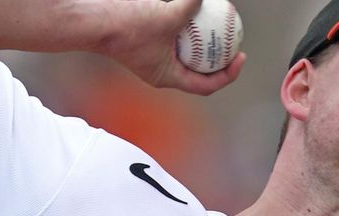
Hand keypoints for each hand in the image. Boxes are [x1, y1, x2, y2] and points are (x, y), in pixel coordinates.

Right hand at [97, 0, 245, 94]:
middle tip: (235, 45)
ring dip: (205, 45)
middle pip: (199, 73)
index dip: (228, 75)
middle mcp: (162, 72)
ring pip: (188, 56)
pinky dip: (189, 30)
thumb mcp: (168, 15)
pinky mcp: (149, 42)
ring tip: (221, 29)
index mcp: (168, 77)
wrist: (97, 21)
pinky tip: (199, 13)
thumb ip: (192, 6)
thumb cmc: (128, 26)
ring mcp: (155, 58)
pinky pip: (176, 39)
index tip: (240, 56)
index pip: (206, 85)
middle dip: (220, 61)